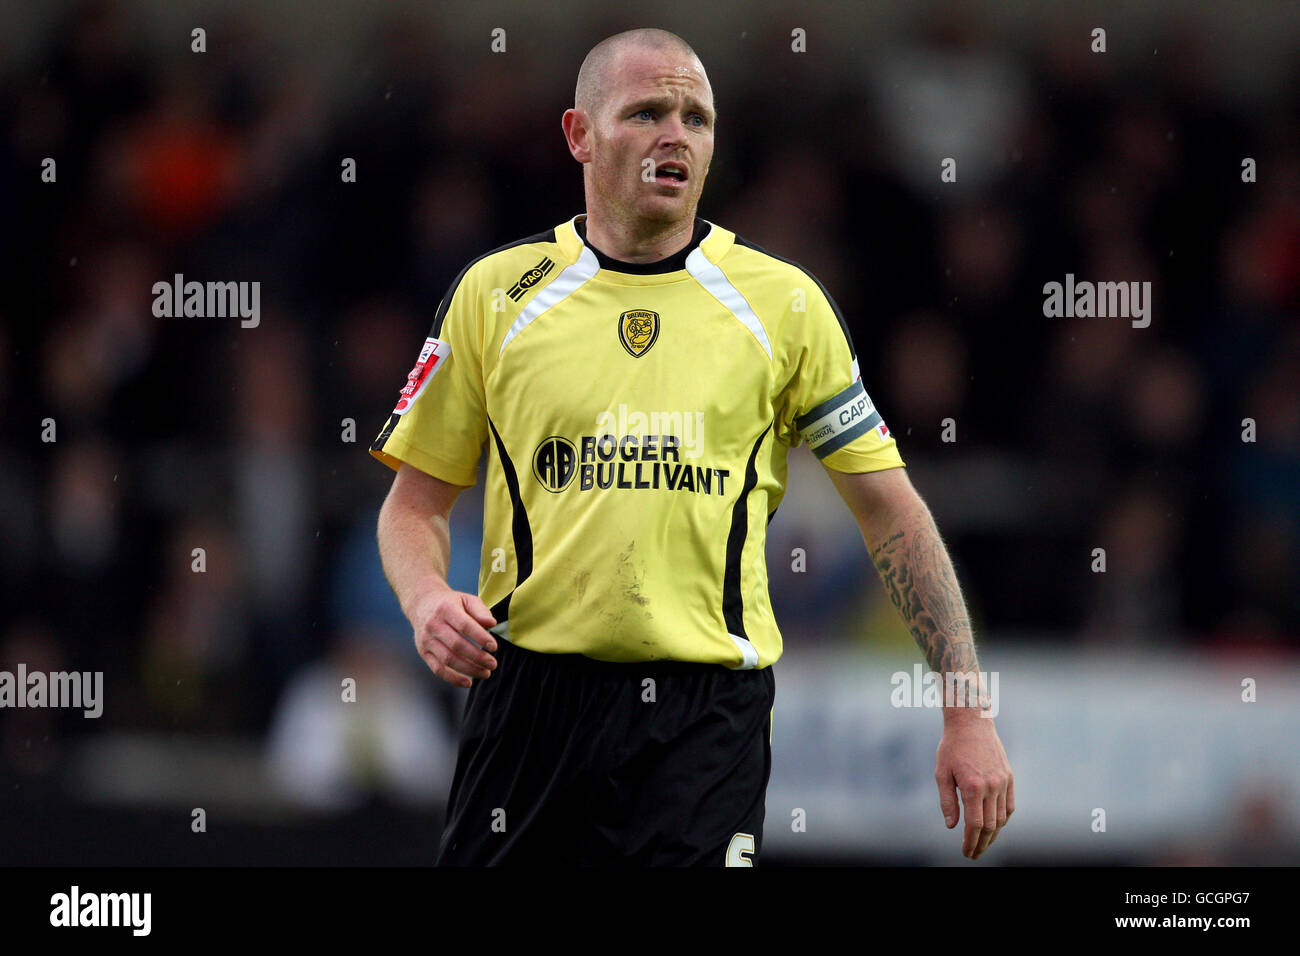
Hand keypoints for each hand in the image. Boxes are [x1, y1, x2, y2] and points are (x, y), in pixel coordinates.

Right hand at [408, 584, 498, 687]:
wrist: (422, 604)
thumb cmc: (450, 603)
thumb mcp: (466, 599)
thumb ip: (480, 611)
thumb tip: (492, 624)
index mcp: (445, 609)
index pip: (464, 625)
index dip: (480, 637)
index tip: (494, 647)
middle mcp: (433, 625)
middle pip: (456, 645)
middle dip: (477, 657)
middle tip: (493, 664)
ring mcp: (426, 640)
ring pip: (448, 659)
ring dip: (468, 669)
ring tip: (485, 673)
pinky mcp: (423, 652)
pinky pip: (437, 669)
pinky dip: (453, 678)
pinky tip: (468, 682)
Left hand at [935, 715, 1013, 858]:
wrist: (971, 724)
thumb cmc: (952, 747)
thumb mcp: (942, 773)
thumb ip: (947, 801)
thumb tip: (952, 826)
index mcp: (973, 786)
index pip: (975, 824)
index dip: (971, 842)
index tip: (966, 852)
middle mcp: (991, 786)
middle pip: (990, 825)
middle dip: (981, 843)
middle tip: (974, 854)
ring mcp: (1003, 782)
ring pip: (1002, 818)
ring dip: (993, 835)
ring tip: (983, 844)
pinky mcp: (1009, 777)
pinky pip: (1009, 806)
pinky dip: (1003, 820)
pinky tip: (994, 826)